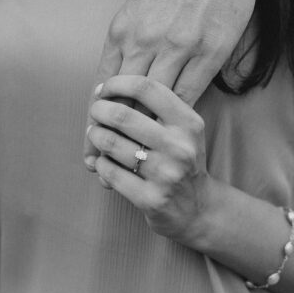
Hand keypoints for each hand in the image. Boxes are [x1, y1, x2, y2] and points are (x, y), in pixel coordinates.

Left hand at [83, 0, 263, 167]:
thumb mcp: (142, 3)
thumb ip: (131, 35)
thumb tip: (122, 63)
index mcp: (125, 28)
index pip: (104, 83)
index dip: (95, 117)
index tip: (89, 141)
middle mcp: (145, 41)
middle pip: (121, 100)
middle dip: (107, 136)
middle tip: (98, 166)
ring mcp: (177, 47)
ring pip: (151, 104)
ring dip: (141, 135)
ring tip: (134, 162)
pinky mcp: (209, 52)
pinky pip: (187, 94)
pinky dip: (175, 118)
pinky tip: (171, 138)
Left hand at [86, 75, 217, 247]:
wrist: (198, 209)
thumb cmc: (182, 160)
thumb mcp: (184, 129)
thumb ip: (156, 107)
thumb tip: (106, 88)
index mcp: (189, 123)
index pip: (147, 88)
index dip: (117, 83)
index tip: (103, 88)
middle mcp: (179, 147)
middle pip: (123, 115)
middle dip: (99, 110)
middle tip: (95, 112)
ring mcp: (165, 175)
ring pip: (111, 143)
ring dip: (95, 135)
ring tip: (95, 134)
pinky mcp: (150, 199)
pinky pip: (109, 171)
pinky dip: (100, 162)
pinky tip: (103, 160)